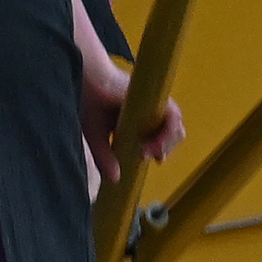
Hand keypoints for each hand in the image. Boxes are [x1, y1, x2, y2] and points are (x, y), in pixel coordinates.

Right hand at [77, 43, 187, 185]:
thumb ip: (105, 158)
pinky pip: (173, 116)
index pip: (160, 134)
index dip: (161, 148)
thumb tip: (115, 180)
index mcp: (139, 117)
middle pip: (172, 131)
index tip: (155, 160)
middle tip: (151, 158)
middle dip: (165, 147)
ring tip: (153, 154)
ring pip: (175, 125)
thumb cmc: (89, 102)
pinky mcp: (155, 96)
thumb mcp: (97, 137)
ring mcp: (154, 102)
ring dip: (167, 143)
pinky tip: (155, 146)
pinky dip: (168, 133)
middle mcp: (150, 108)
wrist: (86, 80)